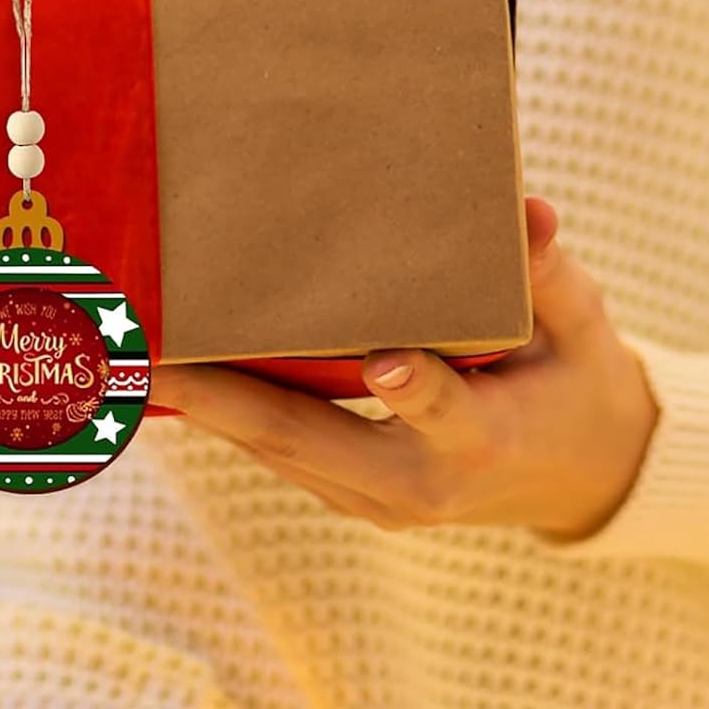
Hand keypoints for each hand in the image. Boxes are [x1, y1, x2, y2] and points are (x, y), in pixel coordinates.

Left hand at [153, 199, 658, 539]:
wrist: (580, 477)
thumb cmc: (575, 383)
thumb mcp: (580, 326)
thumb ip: (549, 273)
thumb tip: (531, 211)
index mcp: (486, 439)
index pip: (445, 412)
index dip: (417, 388)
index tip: (382, 356)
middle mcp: (419, 483)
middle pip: (310, 440)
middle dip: (223, 399)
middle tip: (149, 357)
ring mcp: (376, 497)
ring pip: (274, 449)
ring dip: (200, 406)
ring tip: (128, 360)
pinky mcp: (349, 490)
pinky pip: (276, 450)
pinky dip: (220, 414)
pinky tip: (165, 378)